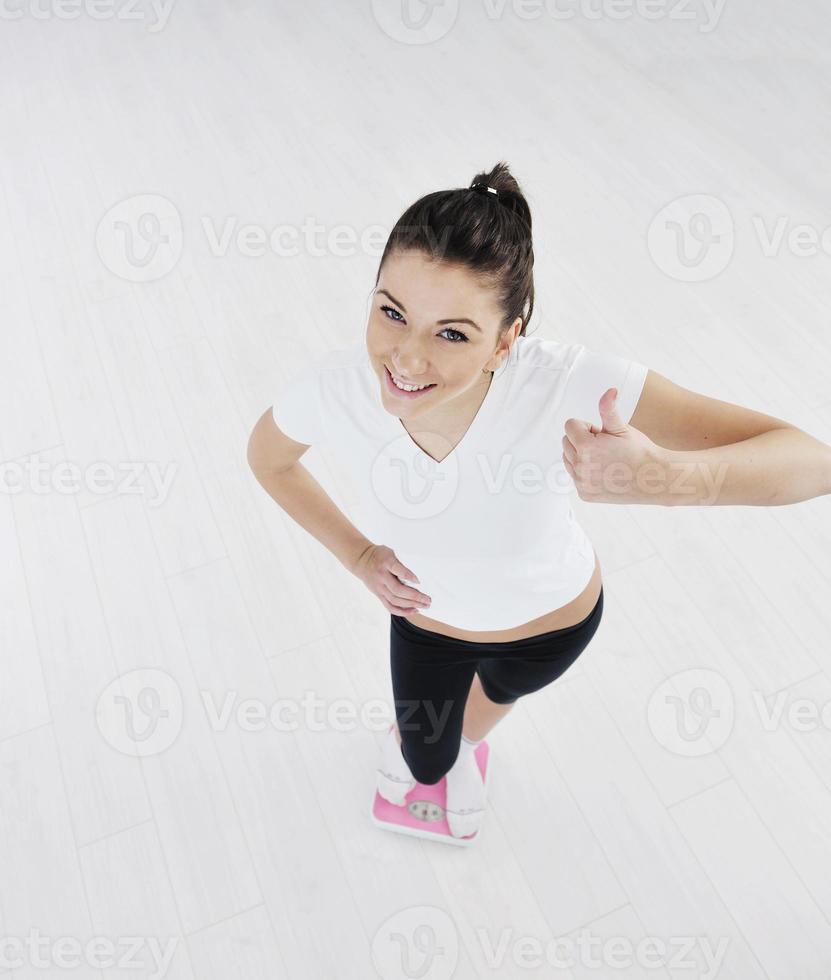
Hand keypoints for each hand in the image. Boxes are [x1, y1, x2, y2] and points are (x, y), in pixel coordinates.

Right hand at [352, 543, 432, 614]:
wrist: (361, 560)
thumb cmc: (380, 555)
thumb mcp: (390, 552)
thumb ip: (400, 563)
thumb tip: (417, 576)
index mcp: (385, 563)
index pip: (397, 570)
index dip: (408, 576)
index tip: (419, 581)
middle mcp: (381, 576)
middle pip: (398, 590)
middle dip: (415, 596)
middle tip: (428, 599)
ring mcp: (379, 588)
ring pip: (395, 600)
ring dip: (411, 605)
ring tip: (424, 606)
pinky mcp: (378, 595)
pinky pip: (390, 606)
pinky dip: (402, 611)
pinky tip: (414, 610)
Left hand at [562, 388, 664, 503]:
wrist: (653, 479)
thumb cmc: (639, 451)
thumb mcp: (622, 428)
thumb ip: (609, 409)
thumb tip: (610, 391)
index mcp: (586, 447)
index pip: (570, 426)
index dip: (588, 427)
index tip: (603, 435)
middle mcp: (580, 467)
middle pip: (566, 442)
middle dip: (582, 440)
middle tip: (606, 447)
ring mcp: (581, 483)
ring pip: (568, 459)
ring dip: (581, 455)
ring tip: (605, 459)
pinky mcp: (584, 494)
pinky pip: (575, 476)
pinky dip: (585, 472)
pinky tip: (604, 472)